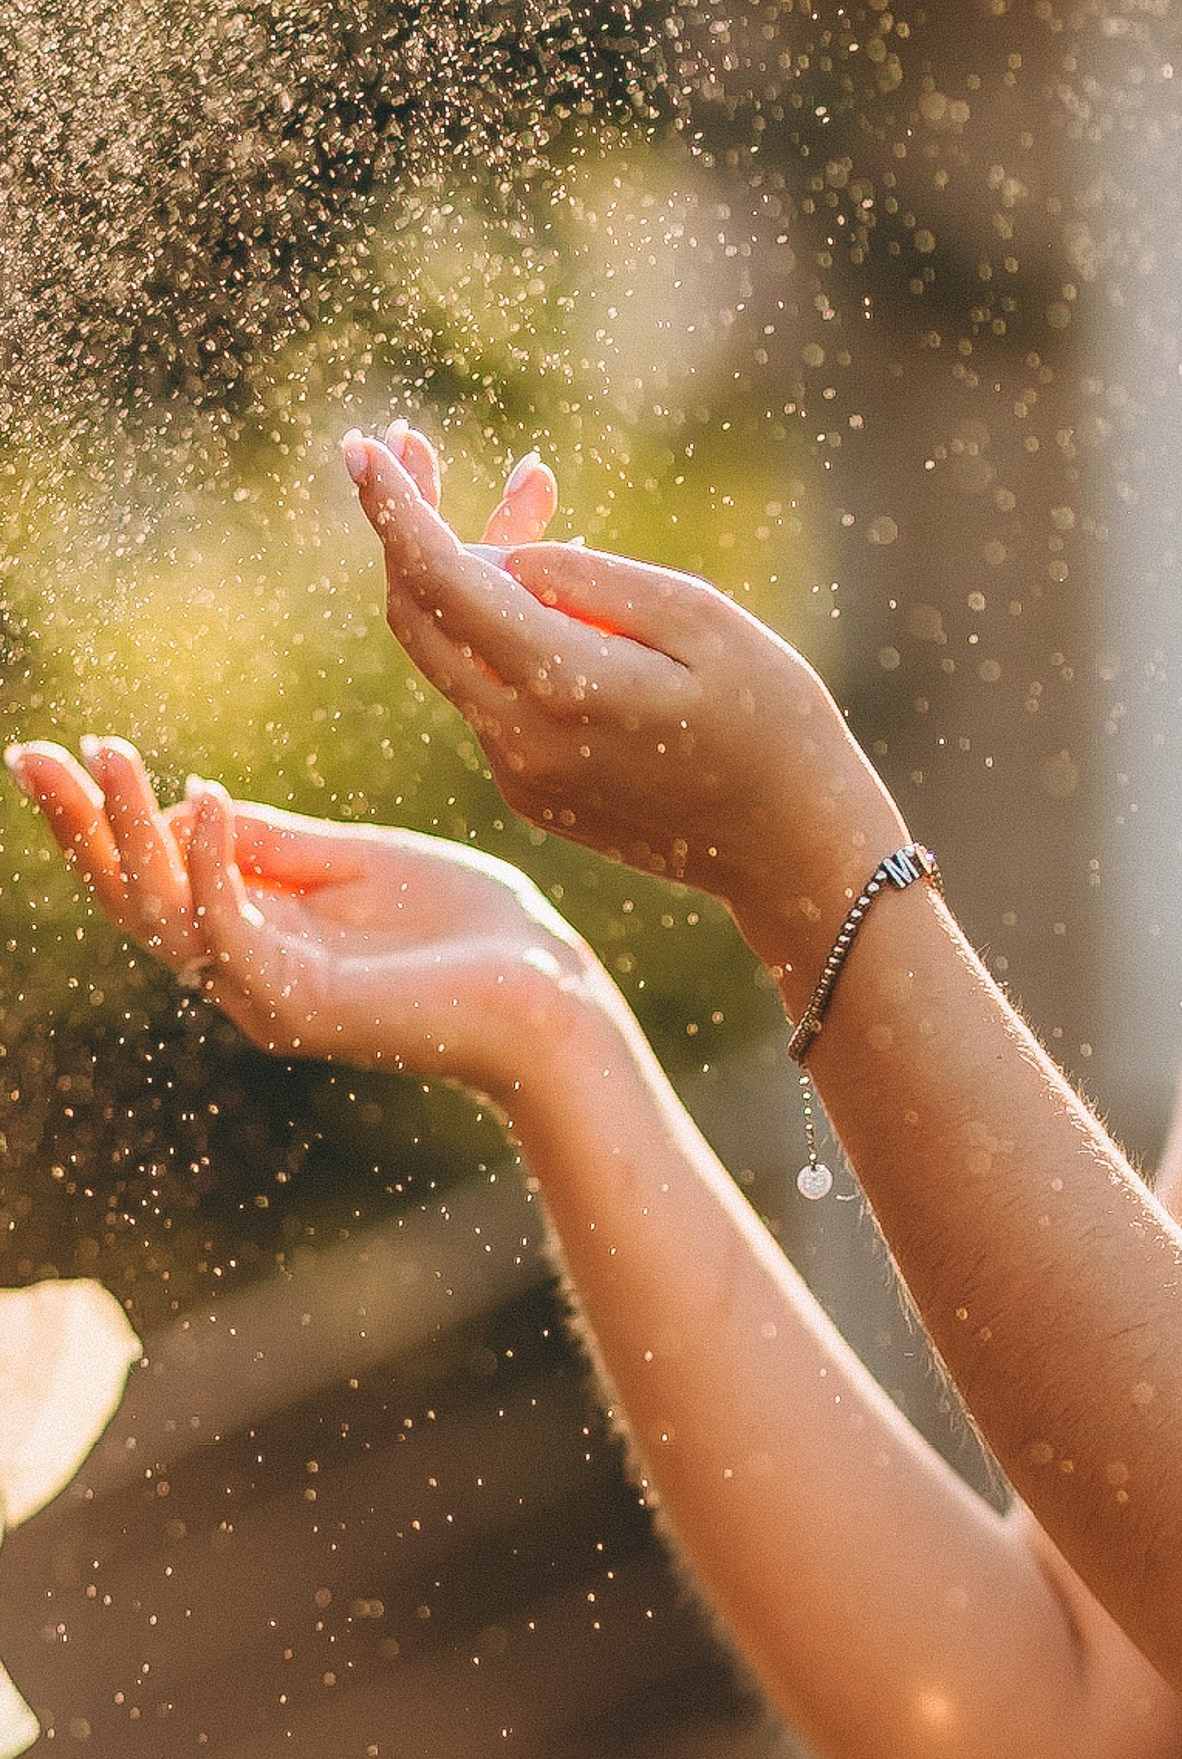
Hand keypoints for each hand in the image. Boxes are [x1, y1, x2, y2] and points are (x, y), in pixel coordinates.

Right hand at [6, 739, 610, 1103]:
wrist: (552, 992)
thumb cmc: (472, 930)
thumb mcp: (362, 862)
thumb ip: (279, 842)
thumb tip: (188, 802)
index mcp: (260, 936)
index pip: (155, 878)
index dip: (102, 820)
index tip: (61, 753)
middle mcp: (247, 973)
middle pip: (135, 901)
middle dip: (82, 828)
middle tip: (30, 756)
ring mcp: (268, 996)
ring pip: (167, 916)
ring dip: (131, 836)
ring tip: (108, 760)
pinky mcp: (303, 1005)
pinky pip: (233, 932)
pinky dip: (211, 865)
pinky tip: (204, 799)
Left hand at [342, 427, 907, 979]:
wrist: (797, 853)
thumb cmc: (774, 722)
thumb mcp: (700, 619)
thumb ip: (589, 578)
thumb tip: (502, 557)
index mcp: (561, 687)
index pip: (442, 580)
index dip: (395, 506)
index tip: (362, 443)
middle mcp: (518, 739)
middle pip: (417, 616)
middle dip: (407, 524)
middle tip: (412, 440)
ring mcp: (519, 773)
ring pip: (454, 650)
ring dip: (471, 569)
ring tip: (535, 488)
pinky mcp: (533, 789)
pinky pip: (490, 688)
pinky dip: (502, 627)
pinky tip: (558, 585)